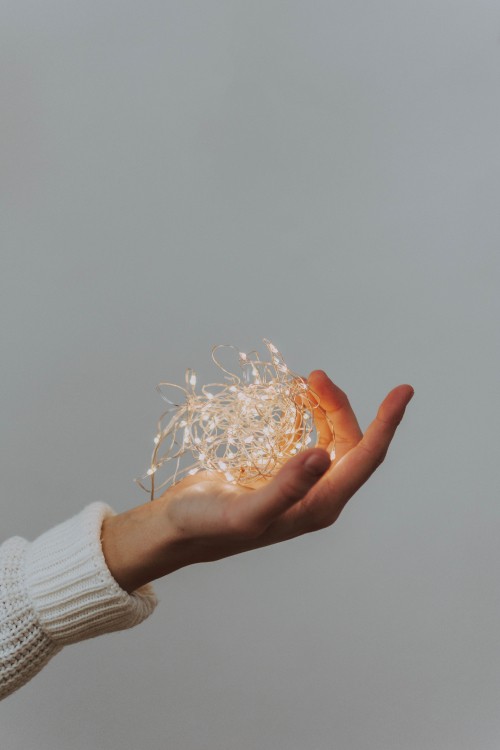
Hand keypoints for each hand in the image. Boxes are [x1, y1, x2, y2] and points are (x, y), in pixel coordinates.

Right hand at [102, 372, 413, 591]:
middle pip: (350, 442)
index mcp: (319, 506)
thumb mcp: (245, 512)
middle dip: (339, 405)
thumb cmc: (207, 526)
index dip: (387, 423)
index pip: (366, 458)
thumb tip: (323, 456)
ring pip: (333, 438)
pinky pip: (313, 438)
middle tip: (312, 375)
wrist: (177, 530)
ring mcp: (304, 485)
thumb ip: (286, 487)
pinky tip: (298, 400)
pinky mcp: (287, 475)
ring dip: (326, 408)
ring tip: (305, 382)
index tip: (403, 390)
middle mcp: (319, 496)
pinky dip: (311, 415)